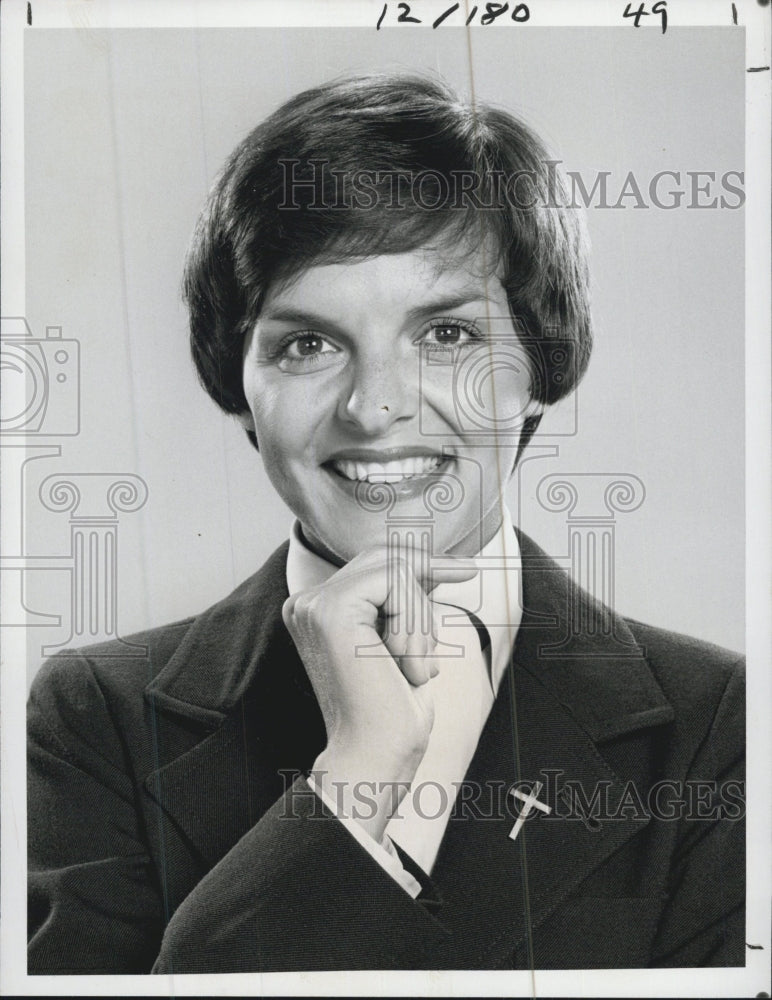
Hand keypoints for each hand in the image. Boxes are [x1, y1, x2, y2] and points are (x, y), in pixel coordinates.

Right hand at [282, 544, 477, 841]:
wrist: (375, 756)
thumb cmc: (392, 711)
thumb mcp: (402, 641)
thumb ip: (403, 601)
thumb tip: (429, 563)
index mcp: (317, 611)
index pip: (374, 564)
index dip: (422, 563)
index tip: (466, 568)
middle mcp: (307, 602)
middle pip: (385, 558)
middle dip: (426, 584)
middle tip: (445, 612)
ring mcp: (314, 604)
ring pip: (397, 570)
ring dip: (421, 622)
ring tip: (410, 668)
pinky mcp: (332, 610)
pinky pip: (396, 582)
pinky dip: (414, 623)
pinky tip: (401, 663)